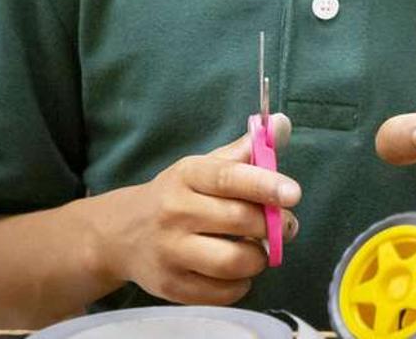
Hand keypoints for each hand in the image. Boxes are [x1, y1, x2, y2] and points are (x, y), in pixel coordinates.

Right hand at [99, 114, 301, 305]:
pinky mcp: (169, 286)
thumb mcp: (205, 166)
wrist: (121, 234)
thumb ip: (246, 150)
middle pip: (239, 221)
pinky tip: (237, 272)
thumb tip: (283, 123)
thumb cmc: (179, 196)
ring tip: (259, 250)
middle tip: (286, 226)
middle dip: (273, 226)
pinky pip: (221, 293)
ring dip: (258, 259)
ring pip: (232, 262)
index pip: (228, 178)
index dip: (265, 185)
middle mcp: (173, 212)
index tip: (294, 194)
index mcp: (187, 176)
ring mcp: (168, 251)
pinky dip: (241, 285)